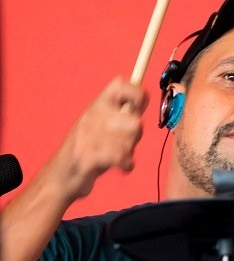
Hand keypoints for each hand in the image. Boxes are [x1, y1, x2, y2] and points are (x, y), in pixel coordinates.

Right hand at [50, 77, 148, 201]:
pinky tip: (122, 167)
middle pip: (135, 123)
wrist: (62, 175)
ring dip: (128, 152)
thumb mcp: (103, 124)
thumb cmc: (89, 149)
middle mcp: (93, 115)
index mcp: (98, 104)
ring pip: (129, 141)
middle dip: (135, 137)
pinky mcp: (87, 155)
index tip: (138, 109)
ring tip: (117, 156)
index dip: (138, 95)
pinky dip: (126, 165)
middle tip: (123, 144)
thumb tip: (143, 97)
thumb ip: (121, 112)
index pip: (122, 85)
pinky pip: (120, 157)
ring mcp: (88, 135)